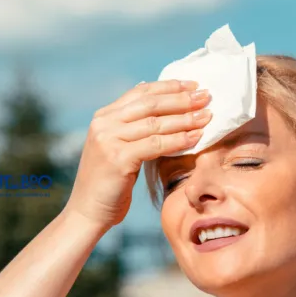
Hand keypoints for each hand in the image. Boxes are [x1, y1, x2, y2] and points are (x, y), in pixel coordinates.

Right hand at [63, 80, 211, 227]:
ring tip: (207, 117)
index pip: (141, 93)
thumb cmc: (109, 182)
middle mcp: (104, 123)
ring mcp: (108, 140)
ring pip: (155, 123)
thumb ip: (132, 126)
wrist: (88, 212)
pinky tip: (196, 138)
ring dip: (185, 119)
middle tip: (206, 97)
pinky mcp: (117, 158)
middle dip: (181, 99)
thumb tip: (155, 100)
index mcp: (104, 116)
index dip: (169, 87)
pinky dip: (179, 140)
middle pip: (150, 104)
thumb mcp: (118, 147)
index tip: (193, 85)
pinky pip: (156, 145)